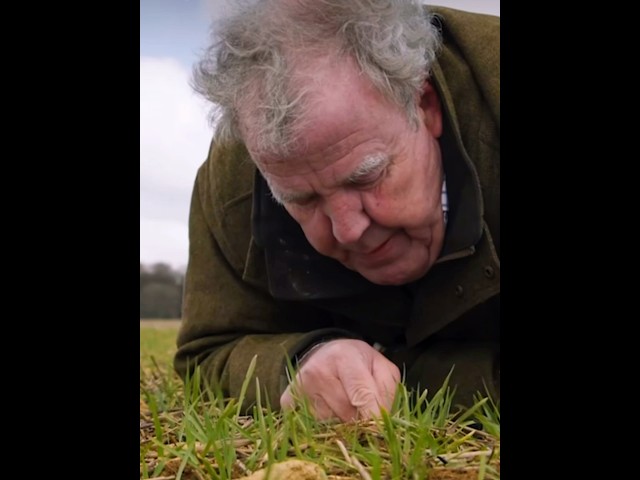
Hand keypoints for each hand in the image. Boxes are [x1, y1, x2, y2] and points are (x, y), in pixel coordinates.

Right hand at [280, 339, 400, 421]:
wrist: (326, 353)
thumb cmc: (358, 362)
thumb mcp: (380, 366)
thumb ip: (387, 390)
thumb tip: (381, 420)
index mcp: (345, 357)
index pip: (361, 393)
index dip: (374, 415)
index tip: (381, 428)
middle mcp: (319, 370)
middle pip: (346, 413)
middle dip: (359, 417)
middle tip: (361, 405)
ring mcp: (301, 387)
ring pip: (329, 423)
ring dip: (341, 421)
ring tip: (343, 402)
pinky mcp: (288, 399)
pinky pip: (310, 427)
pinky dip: (321, 424)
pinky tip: (326, 408)